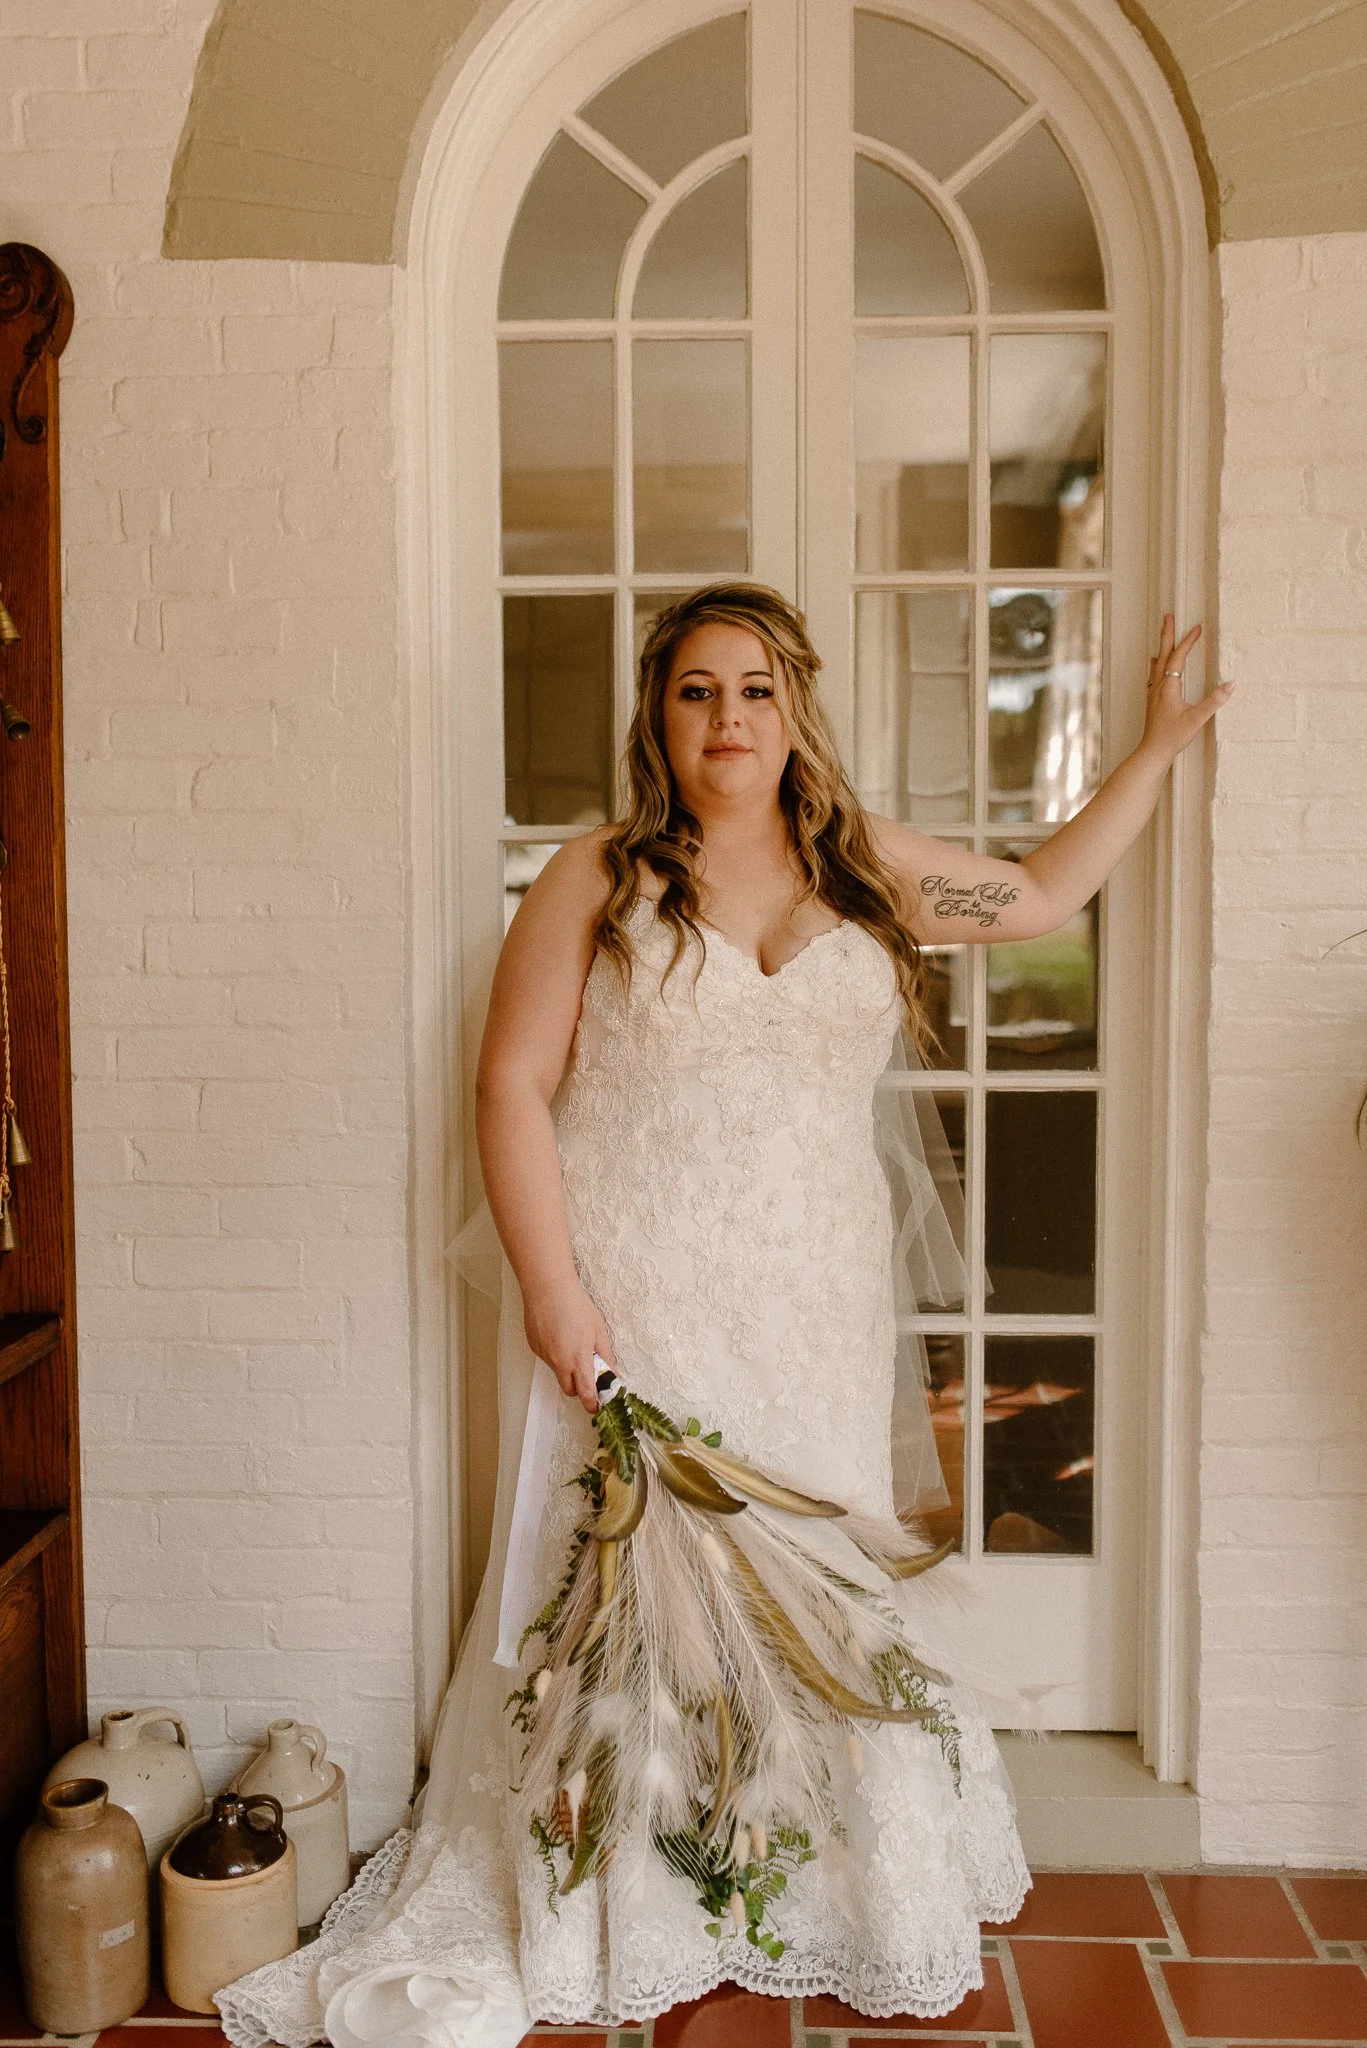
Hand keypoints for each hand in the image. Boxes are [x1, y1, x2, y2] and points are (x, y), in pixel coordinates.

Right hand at [523, 1278, 616, 1413]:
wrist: (547, 1287)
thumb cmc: (576, 1305)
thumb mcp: (598, 1329)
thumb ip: (606, 1355)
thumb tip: (615, 1373)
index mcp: (578, 1359)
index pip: (586, 1393)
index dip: (593, 1404)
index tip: (598, 1405)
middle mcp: (559, 1362)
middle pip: (569, 1390)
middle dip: (579, 1388)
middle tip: (588, 1374)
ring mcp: (545, 1356)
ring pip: (558, 1373)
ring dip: (567, 1368)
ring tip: (572, 1342)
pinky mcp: (534, 1347)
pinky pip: (548, 1359)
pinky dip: (555, 1354)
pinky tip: (559, 1334)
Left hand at [1141, 614, 1233, 765]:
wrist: (1152, 752)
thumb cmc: (1172, 737)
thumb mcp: (1196, 719)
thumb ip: (1214, 702)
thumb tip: (1231, 685)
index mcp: (1168, 687)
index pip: (1178, 658)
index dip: (1188, 642)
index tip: (1197, 628)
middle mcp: (1158, 686)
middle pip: (1163, 654)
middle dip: (1167, 633)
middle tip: (1168, 616)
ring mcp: (1153, 693)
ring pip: (1158, 662)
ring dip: (1163, 646)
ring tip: (1164, 633)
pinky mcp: (1153, 700)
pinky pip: (1154, 674)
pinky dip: (1158, 662)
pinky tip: (1155, 663)